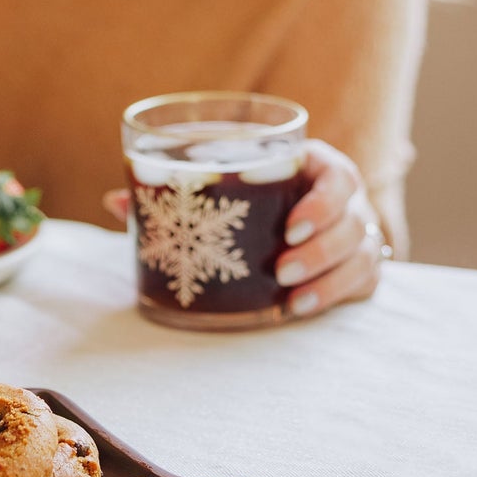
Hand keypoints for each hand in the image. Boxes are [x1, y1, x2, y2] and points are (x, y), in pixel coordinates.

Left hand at [101, 138, 387, 319]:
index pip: (338, 176)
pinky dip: (333, 295)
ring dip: (327, 277)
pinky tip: (299, 308)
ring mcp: (358, 234)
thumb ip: (174, 194)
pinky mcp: (359, 268)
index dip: (323, 200)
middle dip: (321, 248)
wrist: (287, 222)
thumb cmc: (246, 199)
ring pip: (362, 254)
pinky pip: (361, 282)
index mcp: (314, 167)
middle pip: (354, 220)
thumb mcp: (220, 191)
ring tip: (291, 298)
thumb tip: (114, 201)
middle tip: (281, 269)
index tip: (290, 226)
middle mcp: (345, 200)